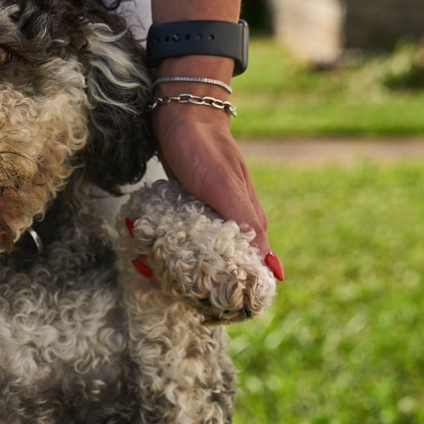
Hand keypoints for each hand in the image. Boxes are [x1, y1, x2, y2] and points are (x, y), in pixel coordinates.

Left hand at [151, 101, 282, 279]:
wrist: (183, 115)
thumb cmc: (204, 151)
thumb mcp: (225, 189)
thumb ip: (247, 226)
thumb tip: (273, 270)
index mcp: (251, 223)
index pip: (253, 270)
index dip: (235, 293)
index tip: (209, 308)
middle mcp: (235, 223)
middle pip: (223, 266)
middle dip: (198, 282)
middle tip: (169, 287)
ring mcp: (213, 215)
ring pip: (201, 253)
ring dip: (178, 266)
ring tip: (152, 270)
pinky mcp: (193, 208)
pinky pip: (185, 237)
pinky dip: (170, 247)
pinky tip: (150, 253)